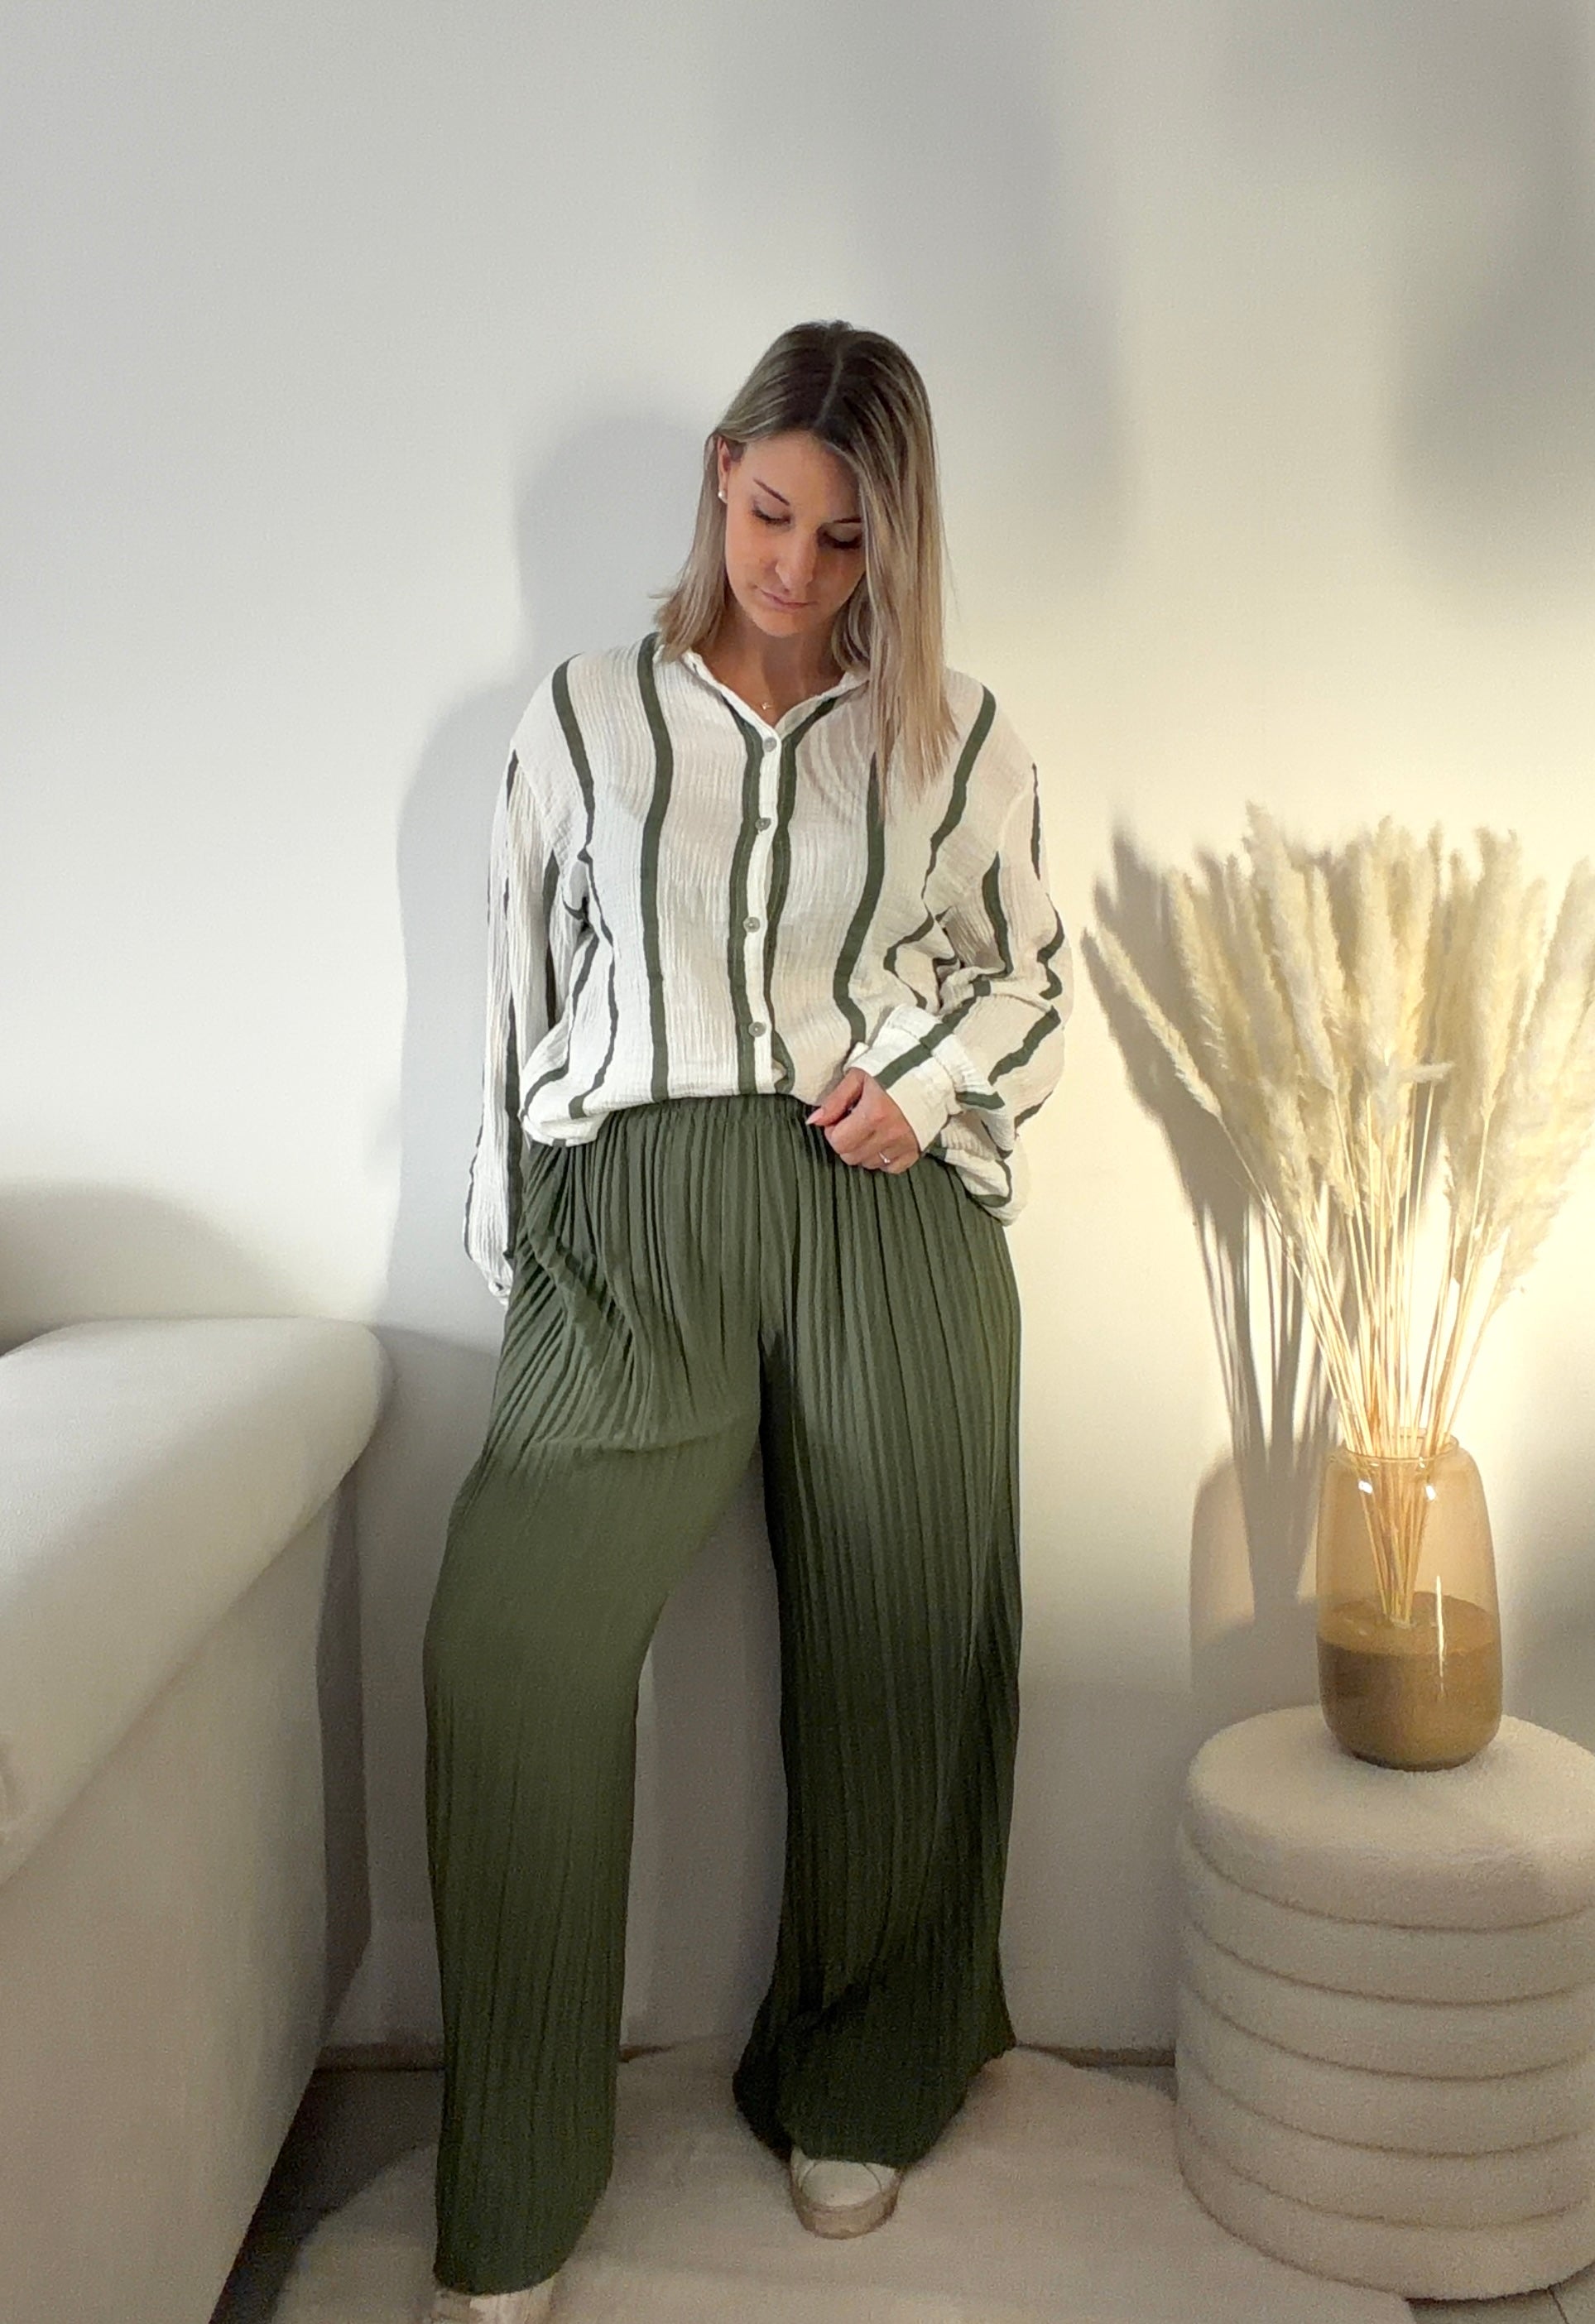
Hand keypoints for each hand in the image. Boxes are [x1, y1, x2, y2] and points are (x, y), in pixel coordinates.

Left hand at [805, 1070, 922, 1171]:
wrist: (932, 1067)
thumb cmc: (894, 1065)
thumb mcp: (859, 1075)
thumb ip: (835, 1100)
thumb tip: (815, 1121)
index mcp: (873, 1113)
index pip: (839, 1142)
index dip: (832, 1131)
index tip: (839, 1118)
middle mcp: (889, 1133)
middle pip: (851, 1156)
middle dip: (845, 1141)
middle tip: (852, 1123)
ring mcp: (905, 1144)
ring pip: (869, 1163)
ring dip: (863, 1150)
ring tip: (869, 1130)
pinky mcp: (917, 1149)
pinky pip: (893, 1168)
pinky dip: (884, 1159)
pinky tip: (884, 1141)